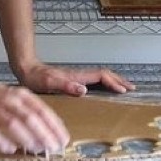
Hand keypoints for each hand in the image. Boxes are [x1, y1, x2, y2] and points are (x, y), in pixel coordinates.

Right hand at [0, 77, 70, 154]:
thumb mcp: (16, 97)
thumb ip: (31, 111)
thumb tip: (49, 132)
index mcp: (20, 94)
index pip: (42, 109)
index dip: (54, 125)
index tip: (63, 139)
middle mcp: (8, 100)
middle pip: (30, 117)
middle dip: (44, 134)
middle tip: (55, 148)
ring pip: (13, 124)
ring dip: (27, 138)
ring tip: (38, 150)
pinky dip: (2, 142)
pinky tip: (11, 150)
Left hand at [17, 62, 135, 95]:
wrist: (27, 70)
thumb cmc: (36, 79)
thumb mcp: (49, 84)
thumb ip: (66, 86)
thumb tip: (84, 90)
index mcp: (77, 76)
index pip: (101, 76)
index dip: (114, 82)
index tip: (124, 90)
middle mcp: (80, 75)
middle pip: (105, 74)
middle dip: (119, 80)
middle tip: (133, 88)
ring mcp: (77, 77)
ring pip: (101, 76)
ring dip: (114, 80)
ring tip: (125, 88)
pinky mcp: (73, 80)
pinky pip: (95, 80)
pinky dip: (105, 83)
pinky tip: (105, 89)